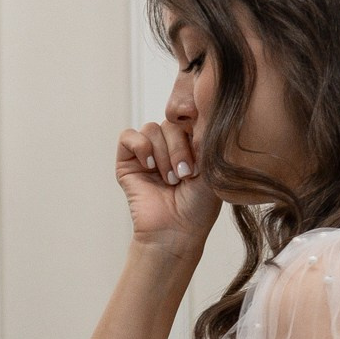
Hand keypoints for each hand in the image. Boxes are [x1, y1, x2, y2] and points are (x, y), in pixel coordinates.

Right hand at [115, 121, 220, 256]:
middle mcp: (168, 146)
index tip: (201, 160)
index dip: (194, 133)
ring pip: (152, 128)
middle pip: (171, 123)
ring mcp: (147, 153)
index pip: (189, 118)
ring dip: (163, 154)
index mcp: (190, 144)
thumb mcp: (213, 166)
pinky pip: (128, 136)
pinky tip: (149, 165)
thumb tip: (202, 107)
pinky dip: (141, 147)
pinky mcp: (127, 162)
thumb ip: (208, 135)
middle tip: (185, 175)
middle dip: (179, 148)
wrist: (176, 231)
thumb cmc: (199, 206)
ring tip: (170, 179)